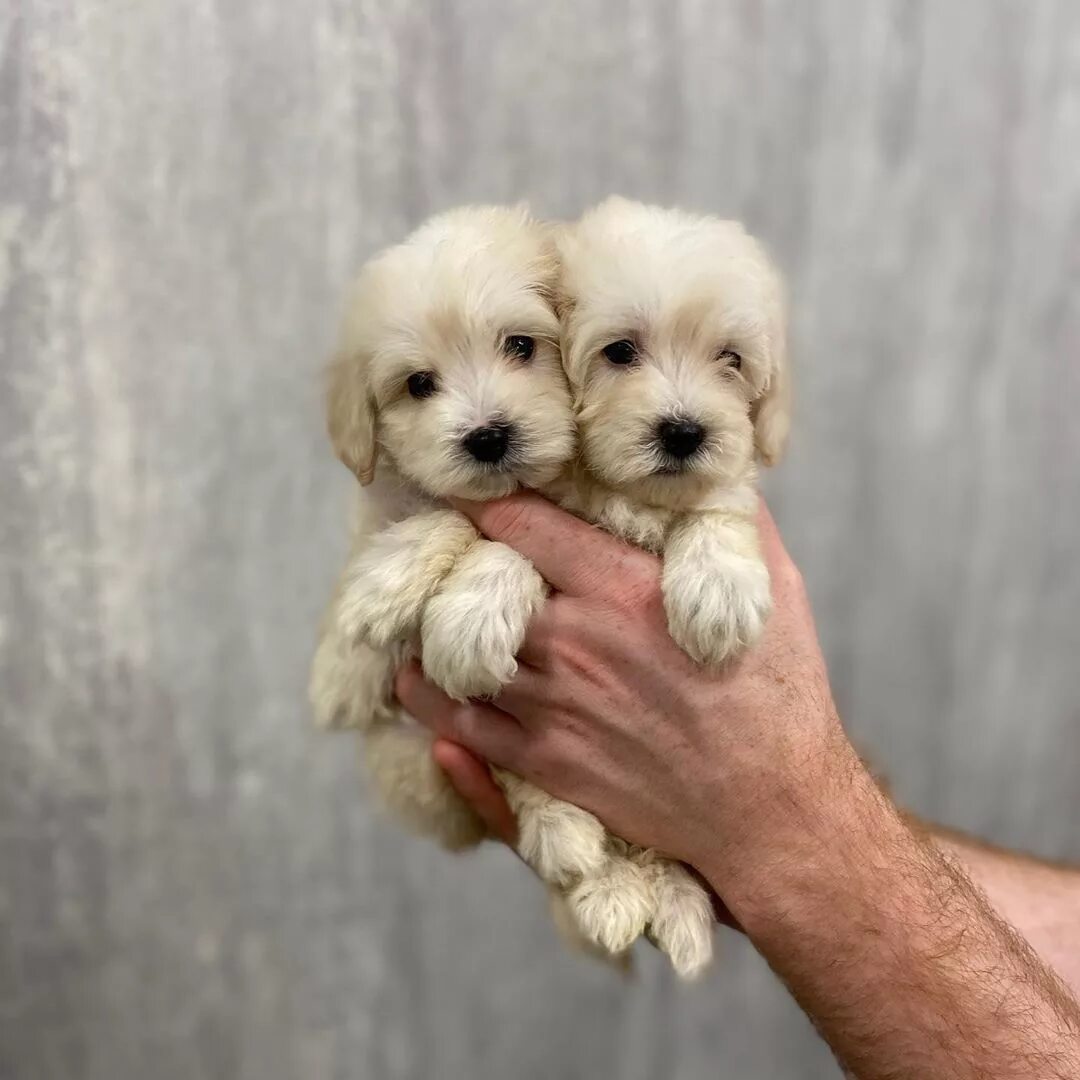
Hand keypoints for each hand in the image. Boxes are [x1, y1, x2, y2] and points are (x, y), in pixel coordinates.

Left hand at [395, 493, 856, 889]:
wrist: (772, 810)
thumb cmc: (779, 696)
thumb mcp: (775, 590)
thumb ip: (733, 526)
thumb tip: (715, 475)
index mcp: (623, 589)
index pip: (524, 524)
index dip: (486, 498)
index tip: (465, 487)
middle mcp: (574, 642)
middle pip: (476, 586)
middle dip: (455, 562)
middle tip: (437, 549)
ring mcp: (553, 706)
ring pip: (455, 655)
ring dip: (430, 628)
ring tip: (415, 609)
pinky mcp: (545, 760)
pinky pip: (462, 725)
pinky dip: (428, 698)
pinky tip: (417, 679)